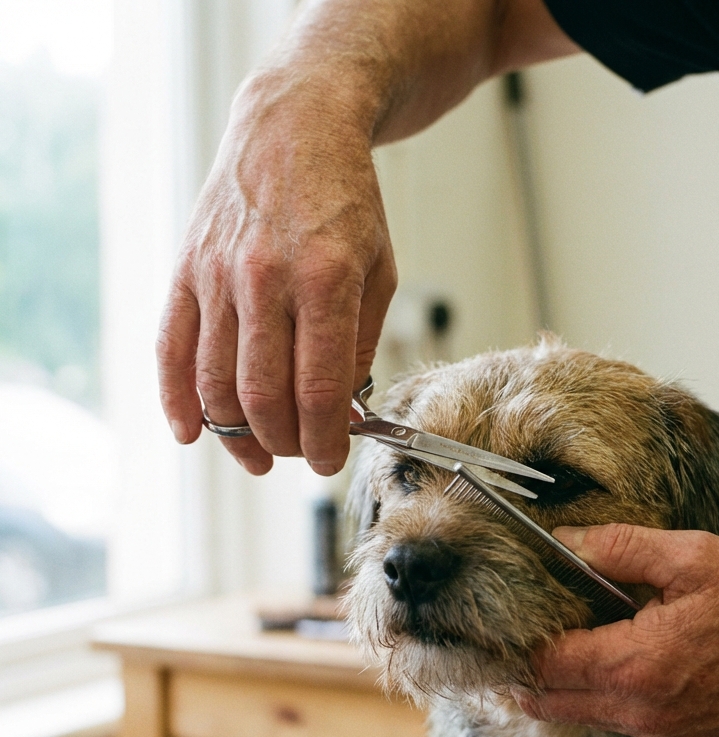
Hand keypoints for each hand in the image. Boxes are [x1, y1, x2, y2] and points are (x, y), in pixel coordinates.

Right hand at [156, 69, 396, 475]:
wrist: (294, 128)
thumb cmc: (346, 202)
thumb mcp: (380, 271)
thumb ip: (360, 346)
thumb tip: (341, 413)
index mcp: (325, 281)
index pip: (319, 389)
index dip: (323, 441)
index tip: (329, 461)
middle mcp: (265, 279)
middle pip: (263, 395)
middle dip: (283, 442)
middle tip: (298, 452)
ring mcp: (218, 274)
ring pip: (215, 381)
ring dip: (236, 434)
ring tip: (258, 452)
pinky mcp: (187, 270)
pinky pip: (172, 348)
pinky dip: (177, 398)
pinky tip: (191, 431)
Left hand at [520, 524, 718, 736]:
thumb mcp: (694, 556)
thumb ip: (621, 548)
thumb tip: (566, 541)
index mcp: (640, 665)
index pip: (548, 664)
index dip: (519, 639)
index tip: (507, 612)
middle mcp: (641, 709)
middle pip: (550, 701)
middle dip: (525, 669)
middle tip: (514, 630)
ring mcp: (657, 730)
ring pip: (577, 713)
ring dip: (557, 682)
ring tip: (555, 635)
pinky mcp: (672, 735)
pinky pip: (610, 717)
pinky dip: (590, 692)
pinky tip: (600, 653)